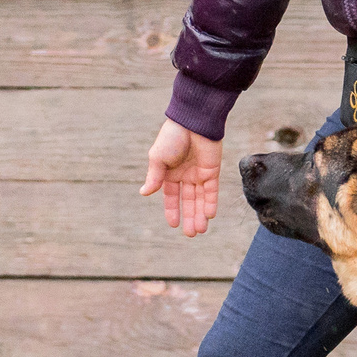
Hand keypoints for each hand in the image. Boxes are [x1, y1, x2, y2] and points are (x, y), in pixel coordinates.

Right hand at [142, 117, 223, 236]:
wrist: (193, 121)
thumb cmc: (172, 137)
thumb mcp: (158, 158)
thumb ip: (154, 177)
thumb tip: (143, 193)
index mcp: (169, 172)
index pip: (171, 196)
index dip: (172, 210)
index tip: (173, 225)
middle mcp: (185, 175)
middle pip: (188, 201)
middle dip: (189, 217)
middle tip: (191, 234)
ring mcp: (199, 173)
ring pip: (200, 199)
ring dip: (200, 214)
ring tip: (200, 230)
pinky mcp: (212, 171)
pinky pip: (212, 190)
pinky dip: (210, 202)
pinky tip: (209, 216)